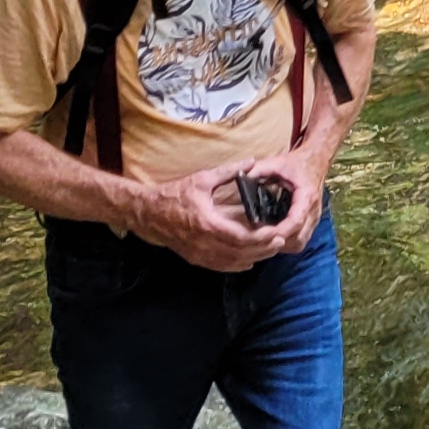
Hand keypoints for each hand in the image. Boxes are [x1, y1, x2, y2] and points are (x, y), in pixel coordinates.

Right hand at [139, 164, 298, 271]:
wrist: (147, 213)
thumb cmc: (174, 195)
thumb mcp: (202, 179)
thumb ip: (228, 172)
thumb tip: (252, 161)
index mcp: (207, 224)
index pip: (241, 237)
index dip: (261, 238)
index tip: (277, 232)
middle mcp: (204, 243)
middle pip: (241, 253)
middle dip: (263, 249)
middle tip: (280, 240)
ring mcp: (199, 254)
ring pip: (232, 263)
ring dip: (253, 257)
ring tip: (270, 249)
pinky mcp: (195, 259)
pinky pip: (220, 266)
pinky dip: (237, 265)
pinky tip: (250, 260)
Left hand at [232, 149, 328, 248]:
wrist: (316, 159)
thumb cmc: (297, 163)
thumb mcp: (278, 162)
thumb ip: (259, 170)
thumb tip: (240, 178)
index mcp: (307, 196)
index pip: (295, 222)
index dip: (279, 231)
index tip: (261, 234)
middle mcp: (314, 211)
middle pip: (298, 239)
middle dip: (278, 242)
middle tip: (258, 239)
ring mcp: (314, 218)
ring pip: (300, 243)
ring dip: (283, 245)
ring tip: (264, 239)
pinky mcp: (311, 222)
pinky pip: (301, 240)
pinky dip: (287, 242)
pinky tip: (273, 236)